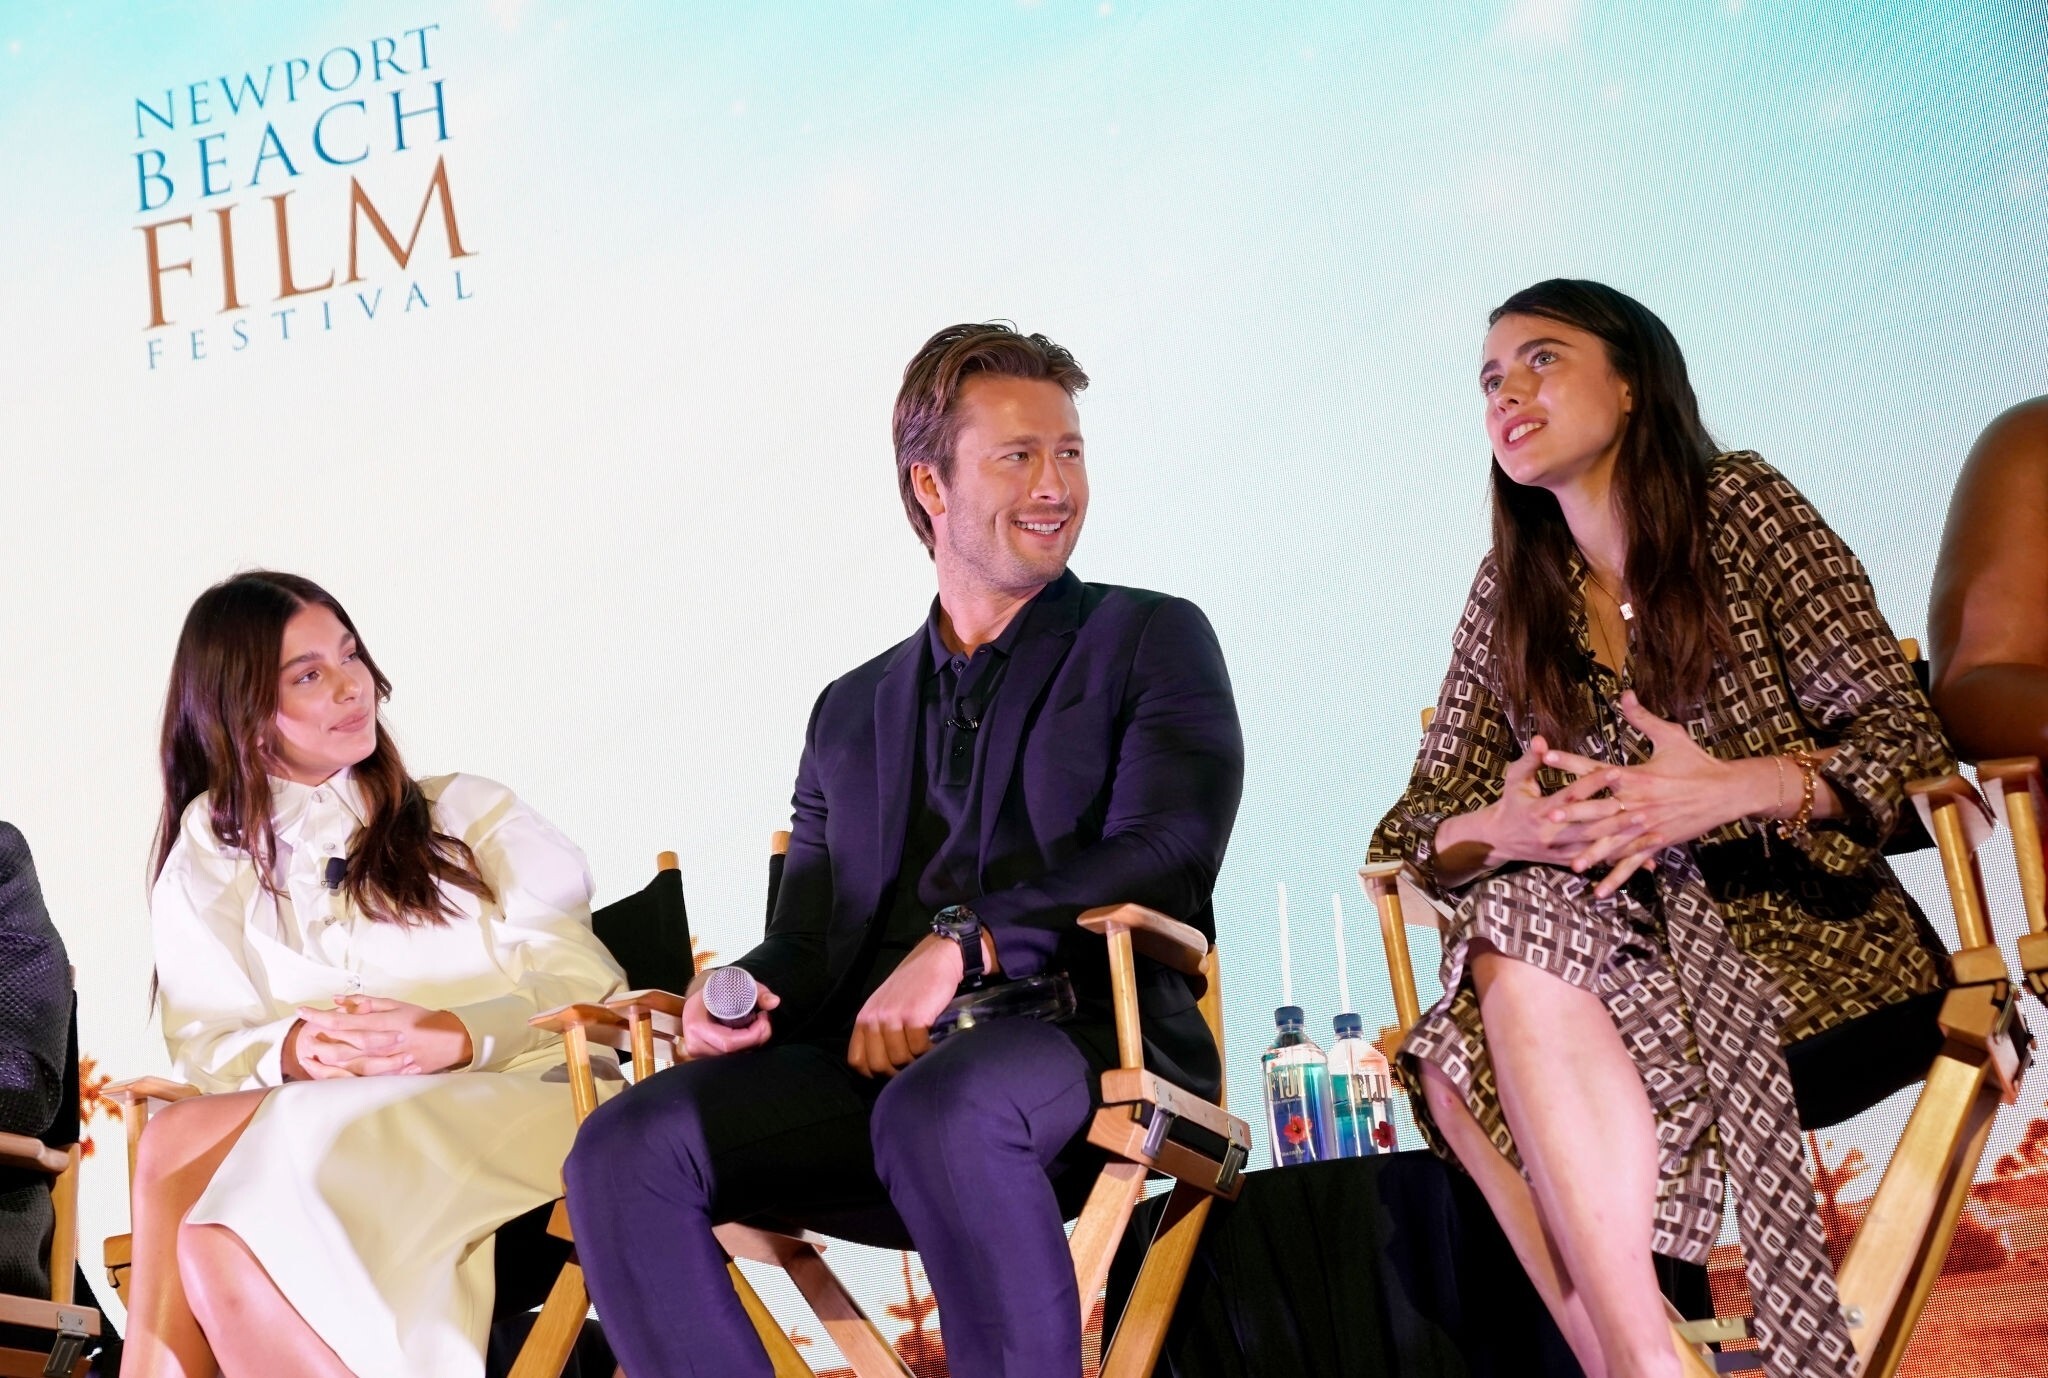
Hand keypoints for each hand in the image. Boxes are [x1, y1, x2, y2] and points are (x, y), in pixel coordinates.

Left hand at [293, 995, 474, 1075]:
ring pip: (347, 1066)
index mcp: (383, 1023)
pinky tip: (327, 1072)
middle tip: (303, 1038)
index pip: (344, 1020)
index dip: (320, 1016)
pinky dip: (340, 1076)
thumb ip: (367, 1002)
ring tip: (310, 1056)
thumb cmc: (421, 1019)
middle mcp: (381, 1044)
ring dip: (324, 1061)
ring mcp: (384, 1063)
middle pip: (340, 1046)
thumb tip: (339, 999)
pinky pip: (359, 1079)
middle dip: (318, 1042)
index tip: (302, 1011)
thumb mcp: (396, 1004)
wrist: (450, 1041)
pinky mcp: (388, 1075)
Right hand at [679, 981, 780, 1059]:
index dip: (752, 1035)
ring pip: (732, 1059)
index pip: (728, 1042)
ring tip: (757, 1026)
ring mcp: (698, 1053)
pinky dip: (742, 1048)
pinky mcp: (704, 1057)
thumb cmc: (718, 988)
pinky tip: (748, 1035)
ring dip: (750, 1045)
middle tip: (765, 1022)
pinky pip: (728, 1059)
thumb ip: (758, 991)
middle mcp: (694, 1042)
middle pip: (732, 1053)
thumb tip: (774, 1002)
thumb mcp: (737, 983)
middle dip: (755, 1040)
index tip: (764, 1019)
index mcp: (696, 1023)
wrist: (701, 994)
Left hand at [847, 933, 962, 1077]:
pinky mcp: (914, 1017)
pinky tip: (935, 1043)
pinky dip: (929, 1051)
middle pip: (879, 1065)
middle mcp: (875, 1018)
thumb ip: (879, 1029)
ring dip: (915, 1060)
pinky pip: (919, 1049)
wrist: (937, 959)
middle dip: (897, 1070)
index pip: (857, 1060)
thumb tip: (884, 1064)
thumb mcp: (887, 1005)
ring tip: (925, 1050)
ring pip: (900, 1059)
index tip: (891, 1069)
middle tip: (912, 1062)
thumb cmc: (914, 984)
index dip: (873, 1072)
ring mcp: (894, 1017)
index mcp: (864, 1017)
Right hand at [1436, 733, 1651, 887]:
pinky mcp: (1569, 862)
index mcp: (1540, 811)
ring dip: (1625, 841)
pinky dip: (1624, 859)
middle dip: (1616, 818)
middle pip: (1589, 827)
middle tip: (1642, 808)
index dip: (1594, 783)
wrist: (1498, 840)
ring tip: (1649, 829)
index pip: (1572, 796)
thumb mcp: (1514, 779)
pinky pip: (1600, 862)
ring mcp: (1561, 851)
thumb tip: (1542, 740)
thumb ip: (1531, 760)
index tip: (1617, 770)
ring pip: (1598, 848)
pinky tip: (1648, 856)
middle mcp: (1551, 834)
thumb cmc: (1511, 803)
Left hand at [1542, 691, 1772, 896]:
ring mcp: (1648, 826)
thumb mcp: (1671, 736)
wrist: (1728, 791)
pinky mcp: (1657, 843)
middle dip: (1573, 814)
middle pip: (1600, 809)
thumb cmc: (1697, 762)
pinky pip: (1633, 862)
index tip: (1546, 756)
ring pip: (1615, 842)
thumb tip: (1625, 693)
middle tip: (1546, 817)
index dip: (1571, 762)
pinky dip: (1616, 877)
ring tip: (1570, 863)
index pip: (1598, 768)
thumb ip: (1642, 718)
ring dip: (1592, 853)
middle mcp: (1639, 803)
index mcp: (1637, 776)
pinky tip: (1599, 890)